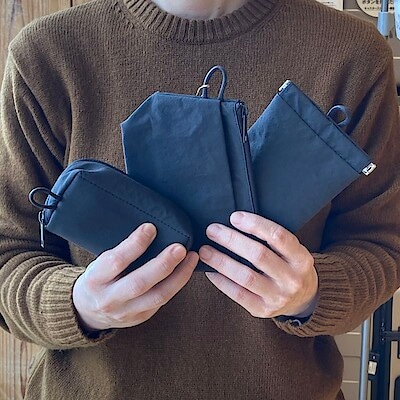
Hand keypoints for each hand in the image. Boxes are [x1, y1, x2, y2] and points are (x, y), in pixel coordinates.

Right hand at [72, 223, 197, 330]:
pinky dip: (177, 284)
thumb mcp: (98, 263)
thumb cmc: (98, 278)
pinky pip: (163, 301)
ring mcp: (126, 312)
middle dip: (163, 264)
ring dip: (179, 276)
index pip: (116, 261)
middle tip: (180, 247)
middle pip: (140, 283)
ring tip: (191, 257)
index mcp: (95, 279)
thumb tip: (150, 228)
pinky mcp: (141, 318)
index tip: (151, 227)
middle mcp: (110, 299)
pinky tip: (185, 269)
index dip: (135, 244)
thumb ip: (120, 252)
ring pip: (158, 296)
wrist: (87, 312)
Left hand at [199, 212, 317, 317]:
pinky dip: (221, 281)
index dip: (255, 224)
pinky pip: (238, 294)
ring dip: (221, 261)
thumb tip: (236, 221)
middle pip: (258, 255)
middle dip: (231, 240)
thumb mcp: (293, 251)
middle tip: (212, 230)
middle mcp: (292, 279)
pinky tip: (210, 271)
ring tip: (205, 250)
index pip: (278, 236)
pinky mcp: (263, 310)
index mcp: (301, 258)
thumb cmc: (290, 267)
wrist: (303, 299)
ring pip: (245, 276)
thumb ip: (272, 239)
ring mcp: (278, 297)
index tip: (234, 217)